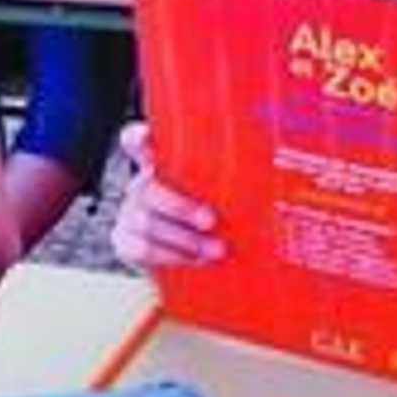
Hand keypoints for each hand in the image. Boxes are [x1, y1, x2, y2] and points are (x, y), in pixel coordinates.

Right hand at [109, 122, 224, 268]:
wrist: (190, 258)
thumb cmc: (211, 217)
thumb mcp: (219, 193)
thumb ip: (229, 178)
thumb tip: (272, 164)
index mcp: (159, 164)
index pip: (136, 141)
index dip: (137, 137)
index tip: (146, 136)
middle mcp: (141, 185)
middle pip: (147, 188)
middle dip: (181, 206)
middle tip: (211, 221)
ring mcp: (130, 213)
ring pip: (147, 222)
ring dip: (184, 239)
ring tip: (215, 250)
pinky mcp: (125, 241)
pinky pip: (142, 248)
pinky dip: (172, 257)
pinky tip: (194, 260)